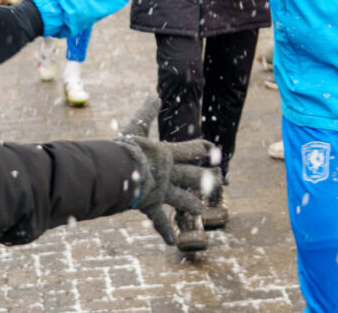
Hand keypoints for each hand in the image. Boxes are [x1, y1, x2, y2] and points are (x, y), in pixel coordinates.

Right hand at [113, 96, 216, 244]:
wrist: (119, 171)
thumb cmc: (126, 148)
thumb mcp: (136, 127)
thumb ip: (146, 112)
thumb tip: (155, 95)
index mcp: (168, 154)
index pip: (190, 150)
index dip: (202, 148)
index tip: (213, 149)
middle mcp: (169, 173)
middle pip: (192, 176)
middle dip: (205, 178)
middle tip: (217, 180)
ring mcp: (162, 191)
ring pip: (182, 199)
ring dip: (192, 205)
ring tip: (201, 210)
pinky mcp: (150, 204)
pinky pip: (159, 220)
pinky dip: (165, 231)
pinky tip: (173, 242)